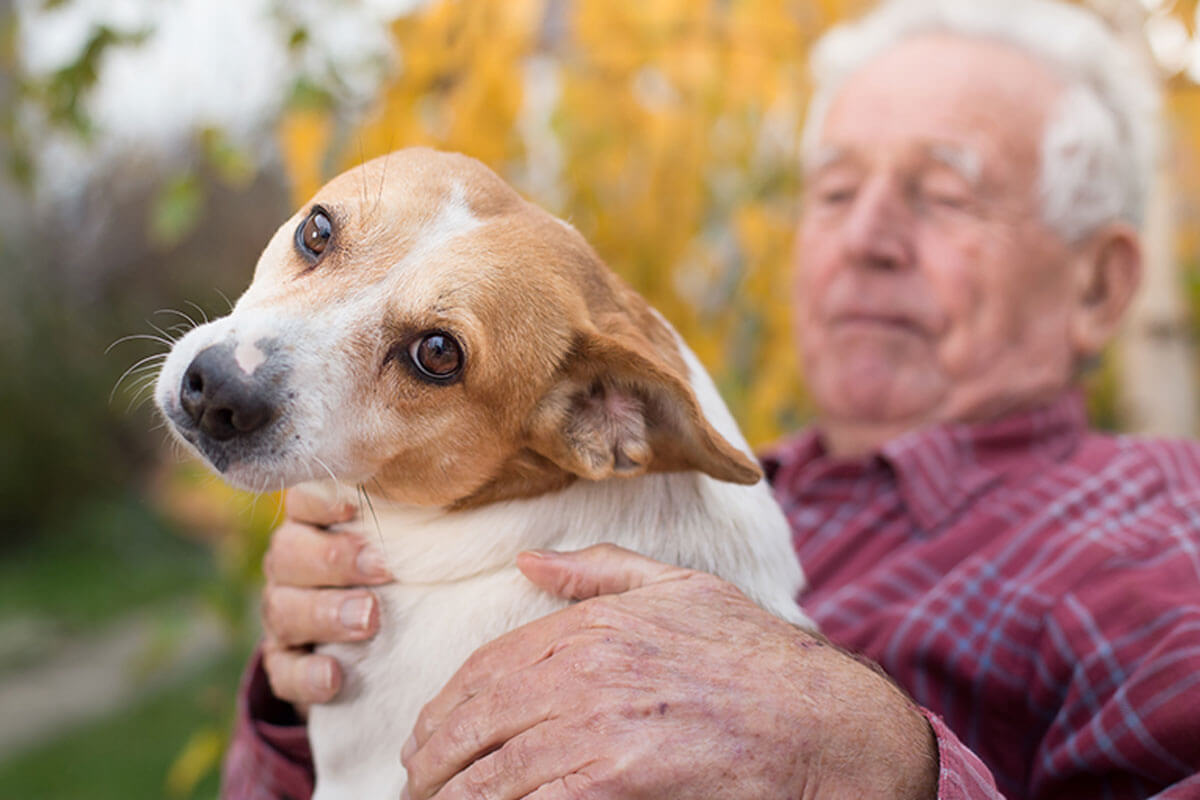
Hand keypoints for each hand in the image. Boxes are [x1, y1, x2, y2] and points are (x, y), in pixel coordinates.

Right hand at [259, 487, 393, 709]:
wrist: (376, 647)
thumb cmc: (397, 575)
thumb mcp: (401, 546)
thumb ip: (413, 525)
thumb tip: (460, 499)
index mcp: (313, 524)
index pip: (302, 501)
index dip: (321, 501)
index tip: (354, 508)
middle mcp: (289, 565)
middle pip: (288, 553)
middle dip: (336, 560)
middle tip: (383, 569)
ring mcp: (282, 613)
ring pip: (283, 610)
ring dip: (326, 615)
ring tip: (369, 621)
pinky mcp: (283, 662)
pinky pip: (283, 669)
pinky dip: (307, 673)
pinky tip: (334, 676)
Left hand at [401, 545, 936, 799]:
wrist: (816, 718)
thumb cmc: (752, 655)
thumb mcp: (678, 588)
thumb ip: (598, 573)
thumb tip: (529, 563)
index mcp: (592, 625)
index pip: (489, 666)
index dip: (447, 705)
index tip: (427, 734)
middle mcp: (584, 670)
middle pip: (476, 718)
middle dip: (433, 756)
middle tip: (416, 780)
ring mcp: (597, 726)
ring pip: (492, 768)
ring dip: (452, 793)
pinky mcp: (614, 778)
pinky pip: (532, 799)